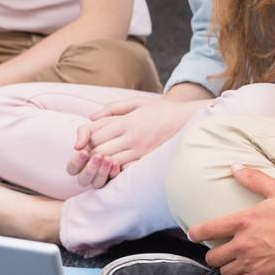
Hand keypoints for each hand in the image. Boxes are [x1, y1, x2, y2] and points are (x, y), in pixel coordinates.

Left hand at [67, 97, 204, 189]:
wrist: (190, 121)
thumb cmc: (161, 111)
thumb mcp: (137, 102)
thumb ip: (113, 108)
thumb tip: (91, 117)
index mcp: (127, 122)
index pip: (96, 135)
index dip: (86, 141)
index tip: (85, 143)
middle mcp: (132, 138)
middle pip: (99, 152)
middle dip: (90, 155)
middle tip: (88, 155)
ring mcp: (142, 152)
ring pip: (110, 164)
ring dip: (101, 165)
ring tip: (99, 162)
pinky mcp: (149, 162)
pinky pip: (127, 171)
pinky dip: (117, 171)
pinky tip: (115, 168)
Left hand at [187, 168, 274, 274]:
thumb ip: (254, 178)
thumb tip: (235, 167)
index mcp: (243, 221)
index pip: (207, 230)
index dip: (196, 233)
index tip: (193, 235)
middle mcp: (243, 244)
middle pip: (213, 257)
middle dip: (214, 255)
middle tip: (221, 252)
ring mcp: (253, 263)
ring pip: (226, 272)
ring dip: (228, 267)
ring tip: (236, 262)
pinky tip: (251, 271)